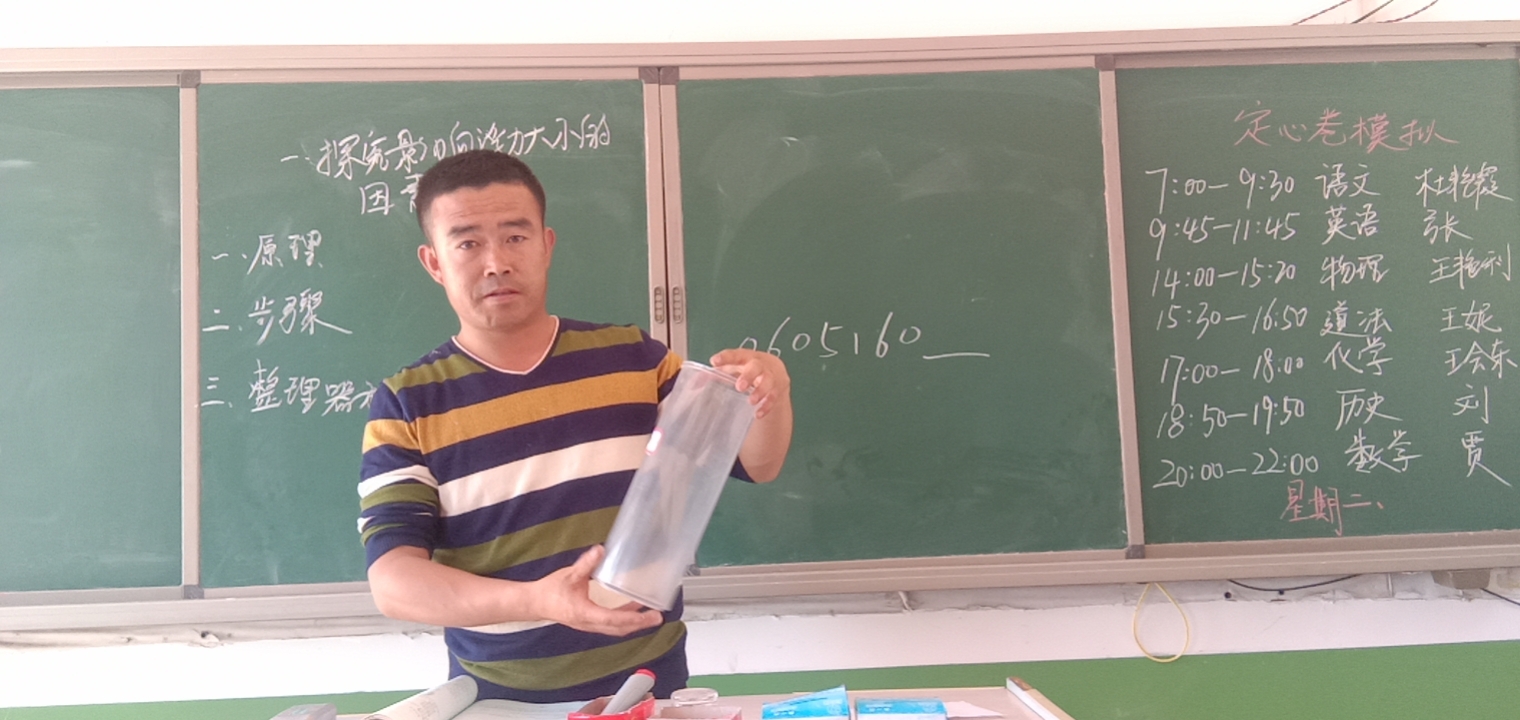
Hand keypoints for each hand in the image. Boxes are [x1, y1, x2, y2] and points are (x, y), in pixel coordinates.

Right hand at [531, 545, 662, 636]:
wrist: (535, 603)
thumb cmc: (550, 591)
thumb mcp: (569, 575)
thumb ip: (586, 564)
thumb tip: (600, 550)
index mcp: (585, 613)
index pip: (613, 619)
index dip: (633, 618)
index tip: (649, 616)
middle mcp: (589, 624)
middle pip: (619, 629)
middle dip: (639, 624)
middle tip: (657, 616)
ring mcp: (589, 625)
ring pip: (616, 629)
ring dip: (633, 623)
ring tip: (650, 615)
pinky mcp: (589, 622)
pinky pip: (611, 625)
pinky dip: (624, 620)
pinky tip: (633, 610)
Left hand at [710, 348, 791, 418]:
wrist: (775, 373)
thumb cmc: (748, 370)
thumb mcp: (732, 369)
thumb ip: (714, 375)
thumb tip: (693, 384)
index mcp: (745, 357)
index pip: (735, 354)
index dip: (725, 357)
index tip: (715, 362)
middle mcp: (760, 364)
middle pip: (756, 366)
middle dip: (748, 376)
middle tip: (740, 386)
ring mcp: (771, 376)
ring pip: (768, 381)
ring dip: (760, 391)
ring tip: (751, 401)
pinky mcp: (778, 388)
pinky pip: (774, 397)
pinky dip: (766, 406)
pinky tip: (758, 413)